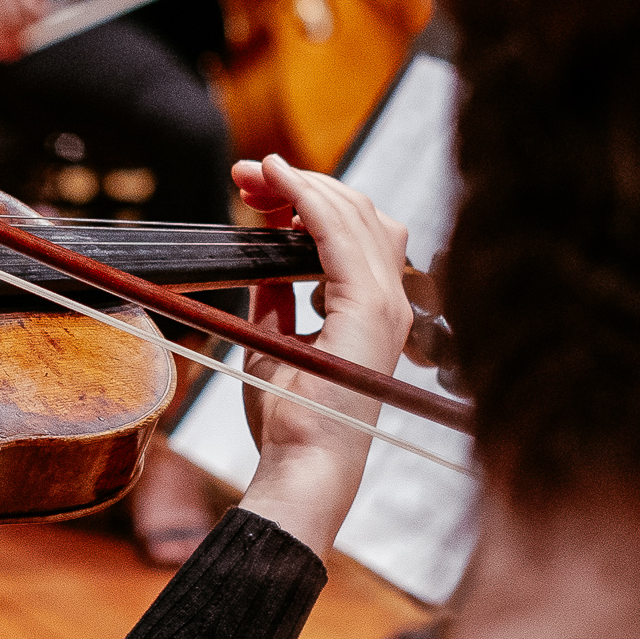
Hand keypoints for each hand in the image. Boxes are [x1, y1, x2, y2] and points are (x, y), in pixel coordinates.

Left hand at [227, 155, 409, 554]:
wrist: (303, 465)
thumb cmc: (290, 422)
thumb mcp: (276, 343)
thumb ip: (276, 300)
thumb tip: (262, 264)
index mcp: (375, 309)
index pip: (354, 230)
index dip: (308, 200)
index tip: (259, 187)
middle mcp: (390, 299)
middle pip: (358, 211)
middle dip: (302, 183)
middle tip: (249, 173)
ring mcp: (385, 302)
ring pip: (353, 212)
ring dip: (301, 184)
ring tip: (256, 173)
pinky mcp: (367, 307)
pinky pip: (338, 232)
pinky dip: (306, 199)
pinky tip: (276, 181)